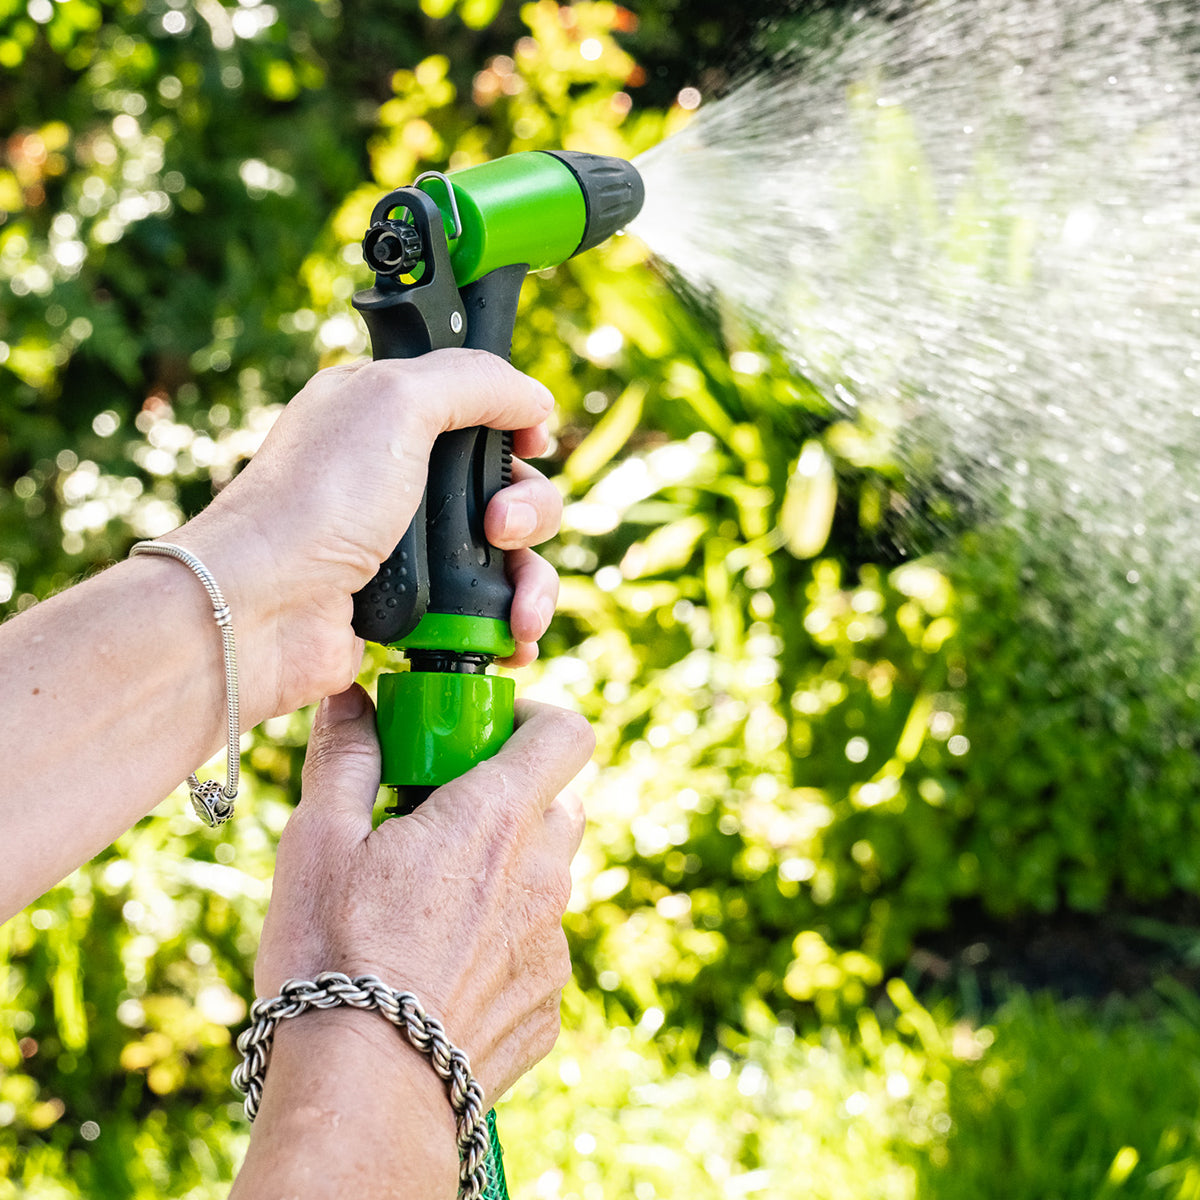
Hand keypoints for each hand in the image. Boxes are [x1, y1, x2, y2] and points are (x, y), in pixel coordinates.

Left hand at [168, 351, 561, 722]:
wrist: (266, 609)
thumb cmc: (316, 499)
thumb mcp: (394, 399)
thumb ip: (473, 380)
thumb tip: (536, 399)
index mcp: (387, 413)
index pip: (476, 405)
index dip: (515, 423)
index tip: (529, 443)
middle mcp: (400, 476)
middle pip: (506, 483)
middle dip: (528, 508)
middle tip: (499, 526)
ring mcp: (410, 544)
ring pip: (508, 552)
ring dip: (531, 577)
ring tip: (518, 605)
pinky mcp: (417, 604)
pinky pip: (488, 608)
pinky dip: (511, 621)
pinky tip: (515, 634)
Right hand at [254, 685, 592, 1103]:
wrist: (363, 1090)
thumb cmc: (333, 955)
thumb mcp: (319, 841)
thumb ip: (347, 758)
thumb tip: (351, 699)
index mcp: (496, 819)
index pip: (565, 732)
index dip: (534, 719)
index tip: (488, 732)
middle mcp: (543, 874)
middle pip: (560, 804)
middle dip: (514, 797)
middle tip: (447, 816)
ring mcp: (552, 943)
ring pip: (549, 877)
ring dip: (509, 870)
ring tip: (435, 899)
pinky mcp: (548, 1002)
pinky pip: (539, 947)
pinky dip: (505, 939)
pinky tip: (444, 966)